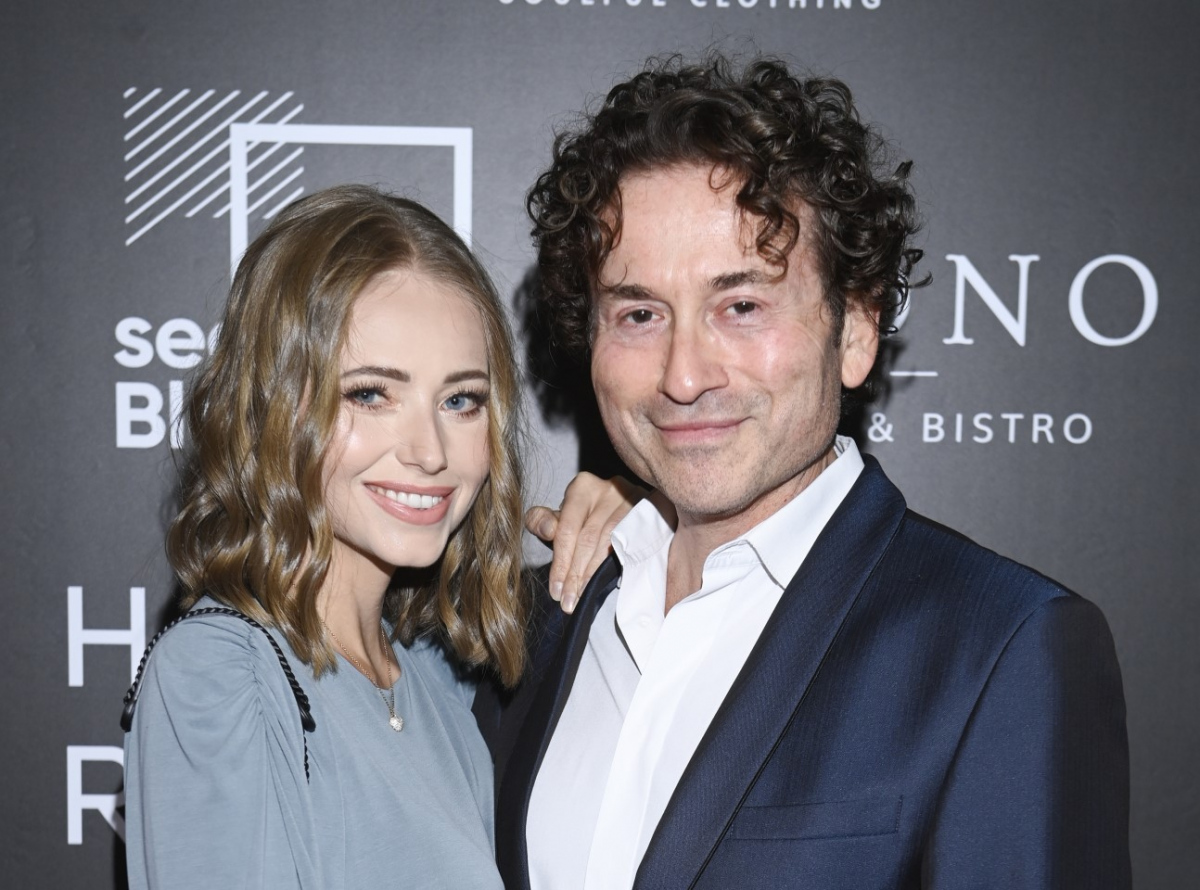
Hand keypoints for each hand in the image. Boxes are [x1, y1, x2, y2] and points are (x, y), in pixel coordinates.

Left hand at [526, 473, 645, 613]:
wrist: (622, 513)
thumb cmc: (585, 518)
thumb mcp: (560, 517)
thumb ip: (542, 521)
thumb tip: (547, 529)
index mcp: (583, 486)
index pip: (567, 529)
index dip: (560, 562)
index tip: (556, 590)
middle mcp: (609, 488)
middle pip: (588, 538)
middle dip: (576, 574)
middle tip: (569, 601)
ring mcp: (633, 500)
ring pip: (610, 542)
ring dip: (594, 574)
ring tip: (583, 595)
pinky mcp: (650, 514)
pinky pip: (632, 543)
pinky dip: (618, 565)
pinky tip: (608, 581)